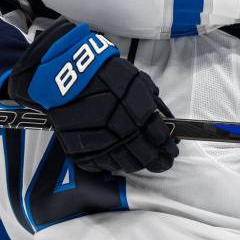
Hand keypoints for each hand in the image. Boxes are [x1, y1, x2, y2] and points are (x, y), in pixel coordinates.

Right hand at [7, 20, 177, 173]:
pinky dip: (114, 164)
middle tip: (163, 161)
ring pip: (126, 165)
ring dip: (138, 164)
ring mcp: (101, 144)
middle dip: (159, 162)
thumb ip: (154, 105)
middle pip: (146, 157)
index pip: (161, 139)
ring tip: (143, 160)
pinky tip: (119, 157)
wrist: (67, 75)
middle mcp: (121, 132)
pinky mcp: (82, 150)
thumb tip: (167, 124)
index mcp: (138, 114)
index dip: (169, 147)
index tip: (171, 148)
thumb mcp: (137, 82)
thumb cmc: (104, 74)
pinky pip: (103, 165)